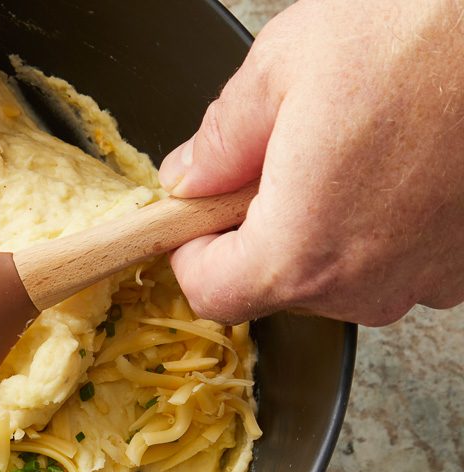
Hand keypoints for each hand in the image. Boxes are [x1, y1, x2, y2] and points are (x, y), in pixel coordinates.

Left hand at [158, 0, 463, 326]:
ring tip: (349, 149)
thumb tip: (190, 177)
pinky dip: (382, 224)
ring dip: (325, 226)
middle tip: (279, 158)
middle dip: (261, 230)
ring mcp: (424, 278)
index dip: (192, 251)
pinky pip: (398, 260)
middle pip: (277, 285)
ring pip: (338, 275)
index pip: (213, 294)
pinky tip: (398, 163)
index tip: (196, 216)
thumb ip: (220, 140)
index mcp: (300, 250)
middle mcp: (365, 283)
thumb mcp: (281, 69)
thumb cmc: (421, 34)